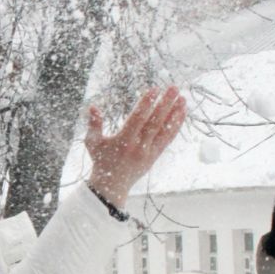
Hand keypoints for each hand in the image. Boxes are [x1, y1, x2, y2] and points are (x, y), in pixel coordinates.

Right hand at [85, 86, 185, 209]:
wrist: (112, 185)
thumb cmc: (101, 161)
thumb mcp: (92, 142)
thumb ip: (93, 124)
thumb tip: (92, 107)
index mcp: (123, 141)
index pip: (138, 119)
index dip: (146, 103)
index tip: (154, 89)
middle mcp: (139, 147)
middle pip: (155, 122)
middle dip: (165, 104)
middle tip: (173, 88)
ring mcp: (149, 152)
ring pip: (165, 130)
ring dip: (174, 114)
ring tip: (182, 98)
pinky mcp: (155, 156)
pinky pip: (168, 139)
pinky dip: (176, 126)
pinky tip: (181, 113)